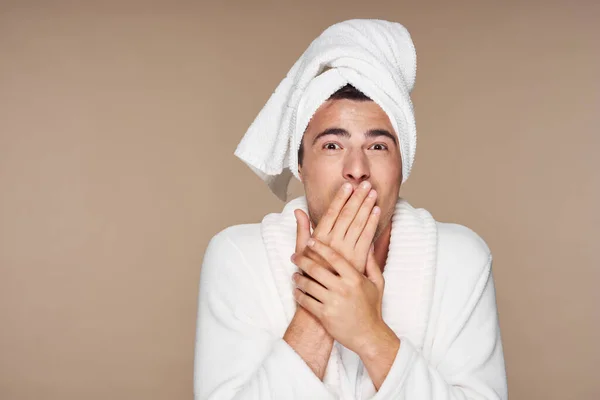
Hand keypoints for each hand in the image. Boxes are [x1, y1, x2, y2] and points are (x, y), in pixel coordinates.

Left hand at [290, 238, 385, 354]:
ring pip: (308, 285)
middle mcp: (343, 289)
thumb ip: (372, 263)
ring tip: (294, 274)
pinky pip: (306, 301)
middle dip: (302, 260)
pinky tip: (296, 290)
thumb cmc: (372, 308)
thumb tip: (370, 244)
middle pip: (316, 269)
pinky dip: (298, 294)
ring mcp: (333, 303)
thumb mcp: (377, 284)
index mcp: (355, 278)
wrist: (368, 336)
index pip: (334, 257)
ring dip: (298, 278)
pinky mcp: (324, 316)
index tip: (310, 241)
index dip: (320, 247)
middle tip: (294, 256)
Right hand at [294, 181, 379, 274]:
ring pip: (359, 223)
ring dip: (367, 206)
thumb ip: (302, 229)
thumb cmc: (309, 273)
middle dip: (357, 198)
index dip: (340, 198)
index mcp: (319, 238)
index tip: (348, 186)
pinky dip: (373, 223)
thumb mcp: (301, 250)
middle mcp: (333, 243)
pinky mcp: (358, 259)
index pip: (331, 213)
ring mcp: (346, 251)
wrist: (321, 297)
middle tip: (365, 184)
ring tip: (372, 193)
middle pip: (347, 215)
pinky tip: (377, 211)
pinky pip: (367, 237)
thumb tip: (298, 211)